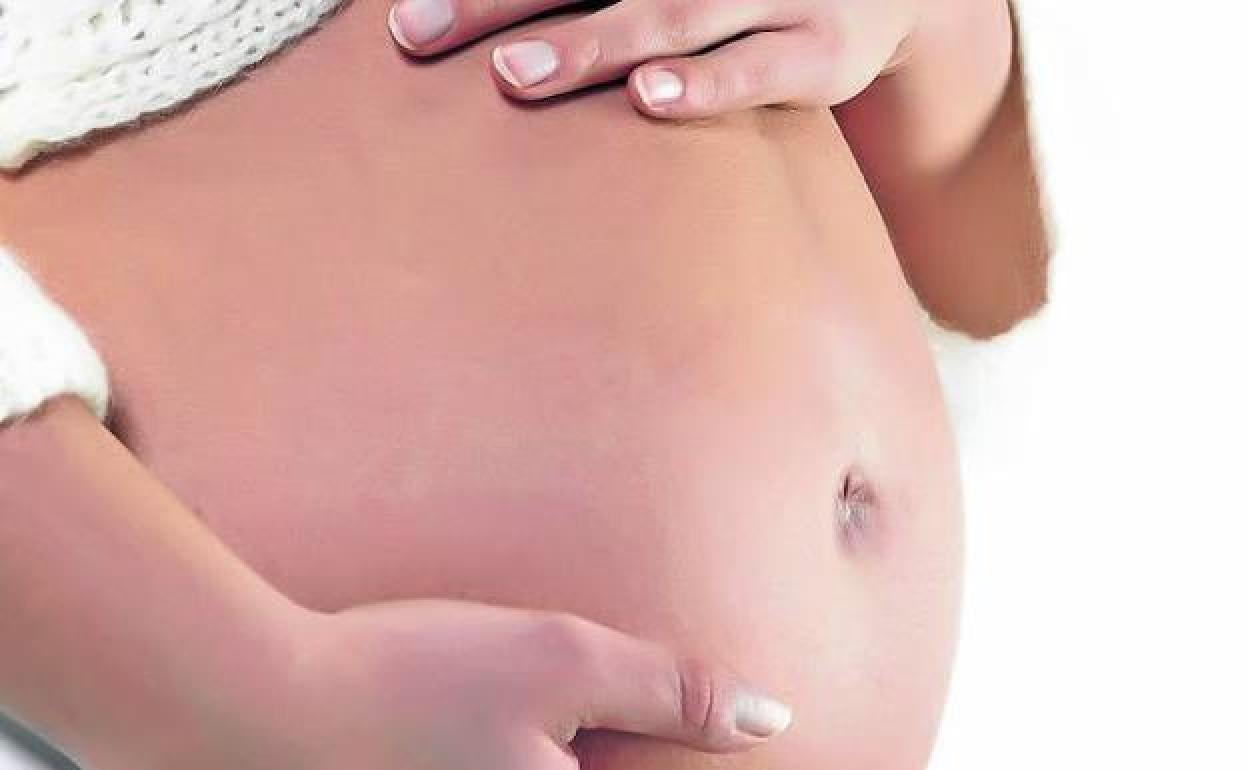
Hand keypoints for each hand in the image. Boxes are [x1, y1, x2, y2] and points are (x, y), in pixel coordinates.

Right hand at [267, 599, 793, 768]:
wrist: (257, 708)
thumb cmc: (413, 678)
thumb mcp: (561, 660)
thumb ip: (670, 691)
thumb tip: (770, 718)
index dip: (687, 755)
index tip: (692, 736)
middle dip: (626, 744)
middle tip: (584, 708)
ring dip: (576, 744)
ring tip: (534, 707)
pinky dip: (533, 751)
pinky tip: (489, 720)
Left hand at [387, 0, 927, 118]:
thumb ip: (596, 2)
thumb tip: (506, 39)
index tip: (399, 23)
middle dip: (501, 5)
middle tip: (415, 36)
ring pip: (672, 16)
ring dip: (594, 44)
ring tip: (515, 77)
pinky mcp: (820, 48)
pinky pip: (758, 69)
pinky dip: (706, 86)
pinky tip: (652, 101)